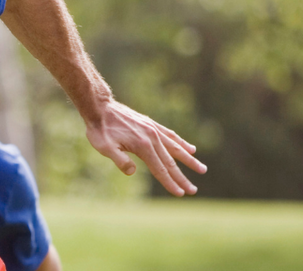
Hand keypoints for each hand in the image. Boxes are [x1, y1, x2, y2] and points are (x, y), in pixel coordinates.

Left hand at [85, 101, 207, 195]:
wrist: (100, 107)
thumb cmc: (100, 130)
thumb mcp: (104, 147)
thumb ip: (120, 160)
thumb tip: (132, 172)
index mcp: (142, 146)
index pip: (159, 169)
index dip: (170, 183)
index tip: (180, 194)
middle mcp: (152, 138)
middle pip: (170, 162)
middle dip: (182, 178)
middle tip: (193, 190)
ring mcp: (154, 130)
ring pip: (176, 148)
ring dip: (189, 160)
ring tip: (202, 169)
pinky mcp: (152, 124)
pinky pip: (171, 135)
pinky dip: (182, 143)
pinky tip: (191, 149)